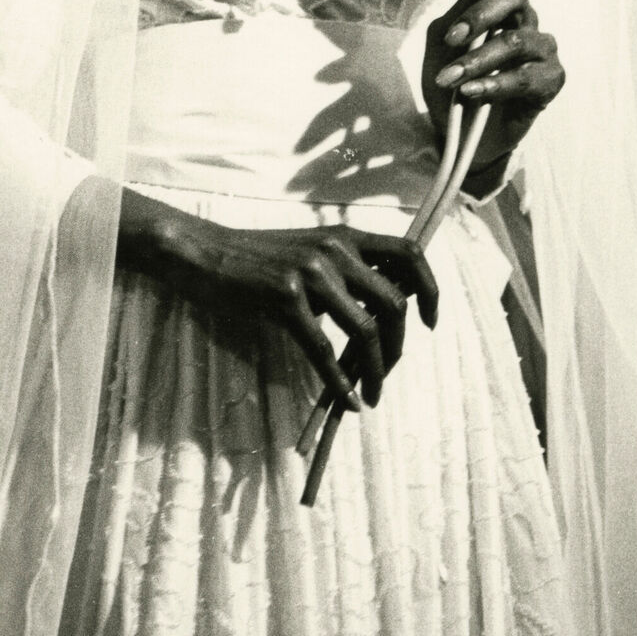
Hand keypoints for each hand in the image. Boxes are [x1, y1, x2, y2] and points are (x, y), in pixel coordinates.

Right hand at [117, 191, 438, 409]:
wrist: (205, 252)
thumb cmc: (256, 257)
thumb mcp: (309, 251)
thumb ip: (345, 271)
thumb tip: (381, 311)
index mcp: (345, 235)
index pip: (410, 252)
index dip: (430, 288)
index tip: (430, 322)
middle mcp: (335, 249)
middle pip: (394, 302)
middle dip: (399, 346)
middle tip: (388, 372)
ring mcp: (311, 273)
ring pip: (365, 330)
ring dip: (376, 370)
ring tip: (372, 394)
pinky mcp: (285, 298)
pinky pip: (324, 349)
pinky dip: (341, 381)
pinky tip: (348, 400)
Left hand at [421, 0, 565, 173]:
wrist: (457, 132)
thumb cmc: (450, 83)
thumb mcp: (441, 46)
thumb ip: (455, 17)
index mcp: (501, 7)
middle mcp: (526, 22)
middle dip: (480, 16)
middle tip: (451, 39)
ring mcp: (542, 51)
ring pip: (515, 41)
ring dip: (477, 60)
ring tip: (449, 79)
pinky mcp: (550, 81)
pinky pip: (525, 77)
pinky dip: (493, 85)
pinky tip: (470, 93)